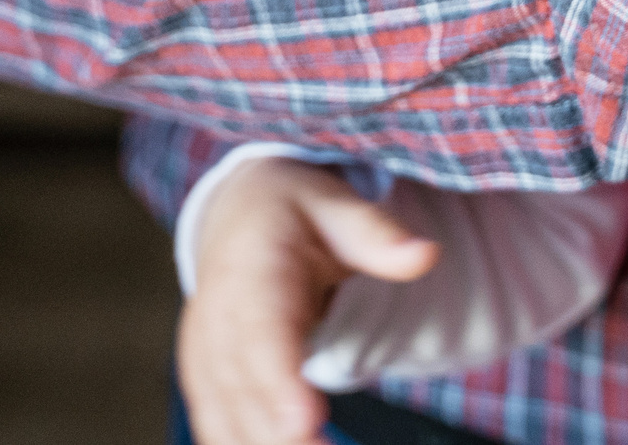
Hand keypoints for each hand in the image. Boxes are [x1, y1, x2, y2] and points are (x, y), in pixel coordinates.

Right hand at [179, 158, 435, 444]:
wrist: (235, 213)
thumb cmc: (291, 215)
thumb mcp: (336, 207)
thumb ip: (377, 236)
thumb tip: (424, 255)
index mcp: (251, 269)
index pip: (262, 331)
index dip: (279, 379)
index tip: (306, 420)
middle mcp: (217, 315)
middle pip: (241, 385)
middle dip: (276, 431)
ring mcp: (203, 350)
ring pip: (222, 411)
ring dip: (259, 442)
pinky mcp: (202, 376)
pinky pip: (213, 420)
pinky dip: (239, 442)